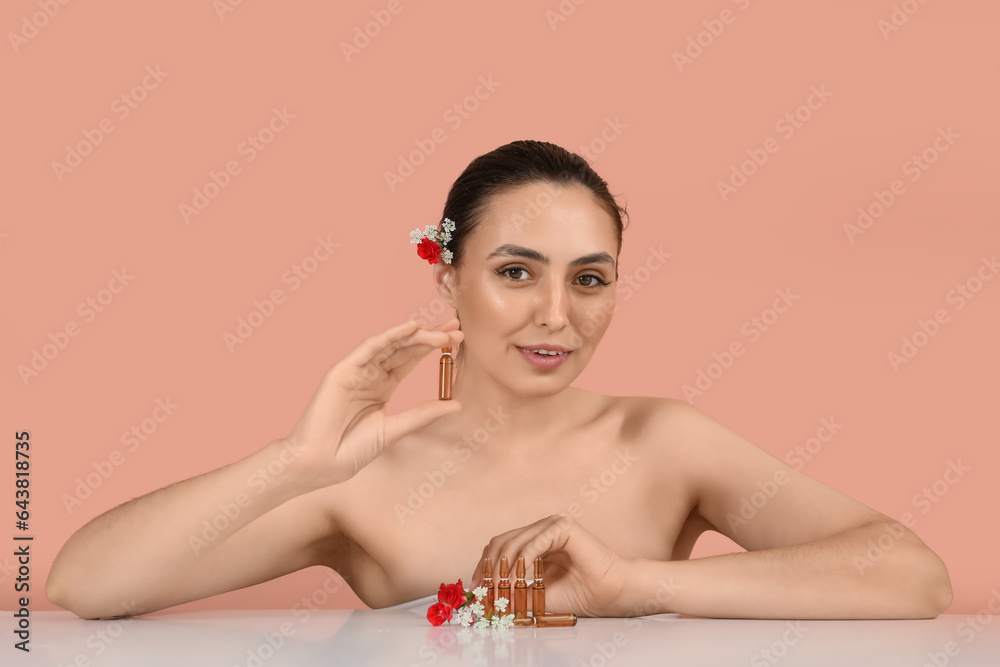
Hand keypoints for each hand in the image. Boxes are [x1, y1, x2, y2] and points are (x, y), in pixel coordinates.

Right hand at [283, 317, 463, 489]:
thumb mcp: (395, 430)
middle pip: (404, 348)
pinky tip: (410, 328)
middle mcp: (371, 374)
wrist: (320, 464)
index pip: (412, 359)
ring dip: (416, 336)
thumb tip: (457, 404)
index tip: (458, 340)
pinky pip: (368, 348)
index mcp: (383, 386)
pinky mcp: (343, 370)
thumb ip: (423, 414)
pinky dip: (389, 336)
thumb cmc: (351, 451)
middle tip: (456, 330)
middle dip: (430, 337)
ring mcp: (357, 370)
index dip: (434, 348)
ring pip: (390, 345)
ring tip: (441, 333)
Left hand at [470, 515, 633, 616]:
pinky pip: (535, 542)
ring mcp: (552, 525)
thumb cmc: (579, 594)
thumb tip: (485, 597)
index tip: (476, 588)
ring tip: (501, 588)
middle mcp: (541, 529)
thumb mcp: (536, 594)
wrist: (610, 593)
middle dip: (488, 567)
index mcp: (534, 541)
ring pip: (514, 542)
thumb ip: (513, 591)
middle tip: (484, 589)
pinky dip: (522, 561)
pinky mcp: (564, 527)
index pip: (498, 547)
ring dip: (503, 568)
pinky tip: (518, 578)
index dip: (484, 566)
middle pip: (501, 542)